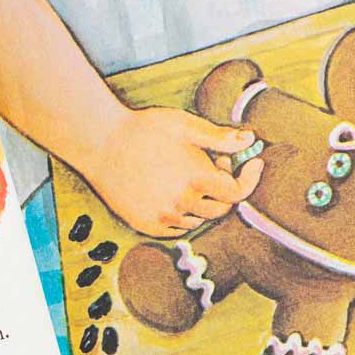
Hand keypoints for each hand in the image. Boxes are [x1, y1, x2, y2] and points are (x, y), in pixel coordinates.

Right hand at [78, 106, 263, 236]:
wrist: (101, 144)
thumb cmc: (144, 130)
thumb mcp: (185, 126)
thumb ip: (220, 138)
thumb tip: (249, 140)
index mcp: (195, 180)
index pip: (237, 193)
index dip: (250, 179)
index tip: (254, 164)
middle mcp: (181, 204)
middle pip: (221, 208)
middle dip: (225, 188)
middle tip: (212, 164)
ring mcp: (162, 218)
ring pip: (199, 219)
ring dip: (203, 202)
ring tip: (187, 175)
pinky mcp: (146, 225)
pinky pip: (177, 228)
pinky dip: (184, 214)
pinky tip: (172, 190)